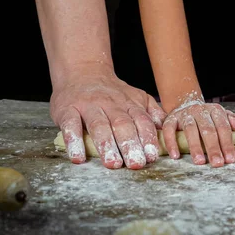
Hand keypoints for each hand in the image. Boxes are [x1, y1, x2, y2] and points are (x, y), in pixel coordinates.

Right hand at [50, 63, 165, 169]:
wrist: (82, 70)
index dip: (147, 138)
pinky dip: (74, 141)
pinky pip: (71, 125)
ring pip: (99, 126)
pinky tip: (78, 157)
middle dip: (130, 145)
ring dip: (107, 145)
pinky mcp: (67, 109)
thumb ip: (151, 112)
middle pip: (122, 125)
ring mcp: (88, 106)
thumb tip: (168, 128)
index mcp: (129, 103)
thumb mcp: (136, 96)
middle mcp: (110, 104)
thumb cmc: (111, 91)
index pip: (141, 121)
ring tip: (113, 163)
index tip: (152, 156)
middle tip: (136, 163)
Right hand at [162, 101, 234, 166]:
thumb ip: (231, 120)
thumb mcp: (220, 115)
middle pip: (208, 130)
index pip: (223, 127)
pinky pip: (169, 130)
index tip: (230, 159)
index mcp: (215, 110)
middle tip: (217, 163)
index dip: (227, 143)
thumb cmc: (206, 117)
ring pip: (190, 130)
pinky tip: (176, 156)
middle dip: (213, 148)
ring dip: (195, 147)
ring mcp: (184, 114)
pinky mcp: (171, 119)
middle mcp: (200, 111)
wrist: (185, 104)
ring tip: (200, 162)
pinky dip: (171, 143)